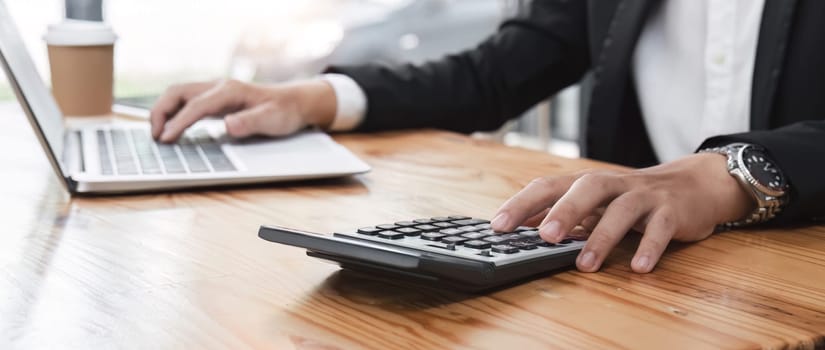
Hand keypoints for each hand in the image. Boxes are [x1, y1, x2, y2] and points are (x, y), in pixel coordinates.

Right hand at [150, 79, 336, 142]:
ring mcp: (215, 92)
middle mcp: (219, 87)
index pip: (195, 106)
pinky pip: (186, 102)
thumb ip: (250, 122)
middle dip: (161, 112)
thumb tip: (228, 125)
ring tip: (158, 134)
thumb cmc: (284, 112)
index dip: (178, 122)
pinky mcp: (215, 100)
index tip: (166, 139)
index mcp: (229, 91)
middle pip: (178, 93)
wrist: (294, 102)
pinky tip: (172, 129)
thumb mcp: (272, 120)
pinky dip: (174, 114)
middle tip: (155, 136)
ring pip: (179, 95)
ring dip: (164, 112)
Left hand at [490, 153, 755, 272]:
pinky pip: (660, 228)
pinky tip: (639, 268)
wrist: (694, 185)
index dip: (523, 203)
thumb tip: (518, 226)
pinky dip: (650, 247)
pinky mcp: (672, 211)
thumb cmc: (632, 199)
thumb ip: (561, 212)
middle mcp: (615, 184)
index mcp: (589, 183)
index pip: (550, 186)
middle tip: (544, 236)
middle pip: (587, 188)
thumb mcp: (595, 203)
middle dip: (564, 210)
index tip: (498, 224)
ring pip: (622, 210)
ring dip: (603, 237)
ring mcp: (644, 196)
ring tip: (586, 264)